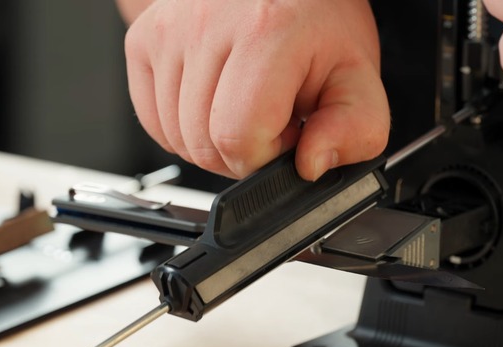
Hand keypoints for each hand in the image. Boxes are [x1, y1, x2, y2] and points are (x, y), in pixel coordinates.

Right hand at [123, 0, 388, 180]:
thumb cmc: (318, 24)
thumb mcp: (358, 77)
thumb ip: (356, 130)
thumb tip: (312, 165)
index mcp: (267, 33)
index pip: (238, 138)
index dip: (267, 156)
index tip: (288, 135)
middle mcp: (208, 25)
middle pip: (203, 145)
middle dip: (242, 154)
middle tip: (272, 121)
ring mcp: (169, 31)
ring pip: (176, 139)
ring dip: (213, 143)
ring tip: (246, 108)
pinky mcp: (144, 40)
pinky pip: (153, 121)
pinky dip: (184, 129)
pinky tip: (216, 104)